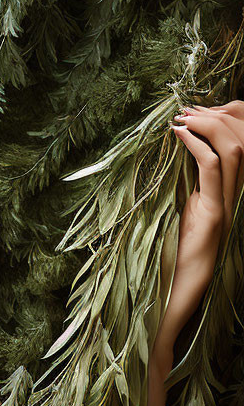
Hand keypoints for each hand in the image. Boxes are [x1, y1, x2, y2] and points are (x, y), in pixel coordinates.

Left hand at [159, 101, 243, 353]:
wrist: (174, 297)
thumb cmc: (170, 261)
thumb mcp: (177, 217)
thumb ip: (181, 191)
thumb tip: (168, 162)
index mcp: (225, 197)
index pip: (241, 148)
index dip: (228, 120)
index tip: (196, 108)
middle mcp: (232, 199)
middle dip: (220, 115)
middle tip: (187, 108)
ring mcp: (225, 207)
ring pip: (235, 150)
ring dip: (209, 125)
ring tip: (182, 117)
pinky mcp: (212, 216)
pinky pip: (212, 171)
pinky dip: (196, 145)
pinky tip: (178, 135)